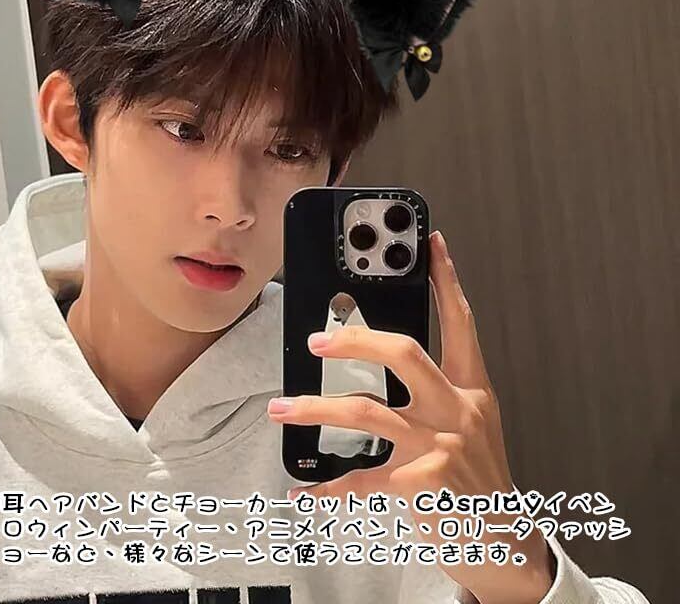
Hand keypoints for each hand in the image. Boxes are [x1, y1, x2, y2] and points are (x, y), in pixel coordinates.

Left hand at [267, 230, 555, 603]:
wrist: (504, 543)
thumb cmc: (480, 478)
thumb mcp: (474, 425)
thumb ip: (441, 392)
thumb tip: (390, 360)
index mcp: (472, 390)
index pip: (462, 324)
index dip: (447, 280)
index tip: (431, 244)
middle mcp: (458, 410)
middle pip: (404, 353)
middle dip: (357, 339)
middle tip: (319, 338)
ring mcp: (440, 446)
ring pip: (366, 410)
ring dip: (315, 407)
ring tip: (281, 408)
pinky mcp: (420, 483)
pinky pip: (361, 477)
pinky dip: (328, 487)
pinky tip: (305, 491)